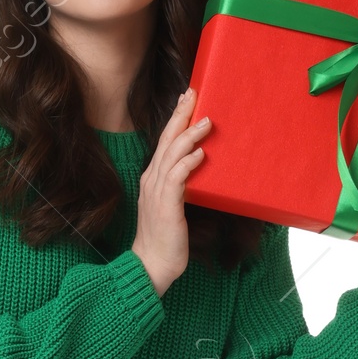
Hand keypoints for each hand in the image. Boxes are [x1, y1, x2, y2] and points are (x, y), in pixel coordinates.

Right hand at [133, 90, 211, 296]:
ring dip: (189, 135)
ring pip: (172, 154)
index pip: (165, 142)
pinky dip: (188, 163)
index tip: (187, 99)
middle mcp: (152, 180)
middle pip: (166, 140)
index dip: (175, 119)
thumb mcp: (173, 206)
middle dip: (180, 115)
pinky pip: (176, 177)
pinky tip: (201, 153)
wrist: (151, 265)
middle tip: (193, 93)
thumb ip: (181, 186)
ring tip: (206, 121)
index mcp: (153, 178)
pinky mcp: (166, 205)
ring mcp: (156, 192)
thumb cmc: (165, 238)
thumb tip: (199, 168)